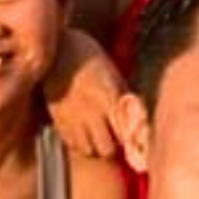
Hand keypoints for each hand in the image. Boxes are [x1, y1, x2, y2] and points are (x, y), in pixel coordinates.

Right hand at [43, 30, 127, 159]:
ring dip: (96, 146)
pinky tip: (84, 131)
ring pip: (89, 150)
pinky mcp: (57, 118)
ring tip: (99, 135)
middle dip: (114, 146)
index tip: (134, 139)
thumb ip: (127, 101)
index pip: (126, 135)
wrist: (60, 47)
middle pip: (107, 149)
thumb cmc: (93, 59)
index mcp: (110, 98)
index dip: (132, 141)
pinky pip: (72, 144)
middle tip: (114, 137)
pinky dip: (80, 143)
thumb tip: (141, 123)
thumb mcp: (116, 76)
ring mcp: (72, 116)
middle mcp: (91, 111)